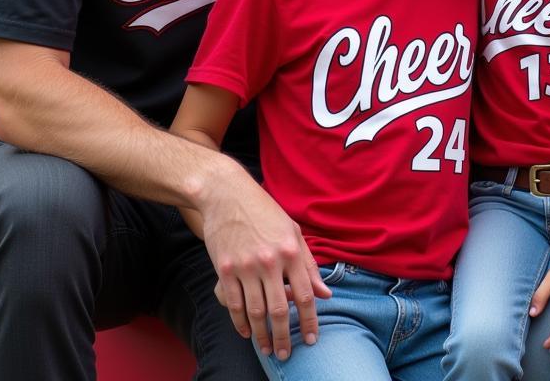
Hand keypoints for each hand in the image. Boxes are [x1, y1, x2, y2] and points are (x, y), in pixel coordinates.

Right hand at [200, 179, 331, 359]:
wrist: (227, 195)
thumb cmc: (264, 212)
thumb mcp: (293, 231)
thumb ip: (309, 264)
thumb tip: (325, 294)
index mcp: (291, 250)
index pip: (306, 294)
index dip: (310, 320)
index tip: (312, 338)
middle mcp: (270, 261)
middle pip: (280, 309)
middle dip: (285, 337)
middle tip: (286, 355)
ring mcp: (245, 266)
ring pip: (256, 312)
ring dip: (262, 335)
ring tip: (268, 349)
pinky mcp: (225, 269)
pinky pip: (234, 304)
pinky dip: (240, 323)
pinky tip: (247, 332)